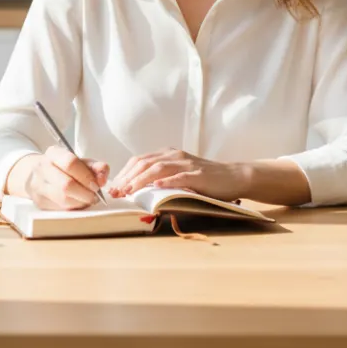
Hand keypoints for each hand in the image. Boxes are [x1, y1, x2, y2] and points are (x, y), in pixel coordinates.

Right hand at [6, 146, 108, 210]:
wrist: (35, 174)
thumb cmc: (62, 168)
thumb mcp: (80, 162)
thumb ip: (94, 167)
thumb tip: (102, 178)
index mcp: (53, 154)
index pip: (71, 163)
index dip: (87, 176)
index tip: (97, 185)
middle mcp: (42, 169)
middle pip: (66, 185)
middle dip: (85, 193)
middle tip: (95, 195)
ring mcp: (38, 187)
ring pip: (64, 200)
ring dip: (81, 202)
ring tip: (88, 199)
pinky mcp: (39, 202)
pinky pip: (61, 209)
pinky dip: (74, 207)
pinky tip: (78, 202)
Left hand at [108, 148, 246, 201]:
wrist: (233, 176)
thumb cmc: (205, 180)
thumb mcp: (179, 175)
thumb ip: (161, 178)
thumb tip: (137, 191)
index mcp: (167, 155)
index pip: (139, 161)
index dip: (124, 173)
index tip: (113, 187)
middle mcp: (174, 156)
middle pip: (144, 163)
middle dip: (127, 178)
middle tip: (115, 192)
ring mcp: (186, 164)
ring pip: (157, 168)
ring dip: (140, 180)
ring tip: (128, 191)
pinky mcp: (198, 174)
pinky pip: (179, 177)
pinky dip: (167, 181)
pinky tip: (156, 186)